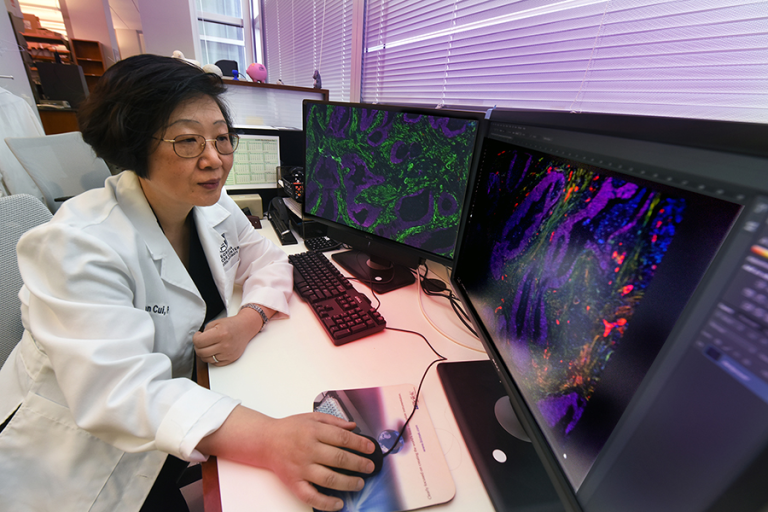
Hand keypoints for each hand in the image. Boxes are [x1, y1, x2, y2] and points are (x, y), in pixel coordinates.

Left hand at [193, 313, 256, 365]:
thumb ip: (205, 331)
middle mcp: (225, 345)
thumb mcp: (216, 322)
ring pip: (206, 359)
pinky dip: (212, 358)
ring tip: (207, 346)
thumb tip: (197, 341)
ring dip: (204, 353)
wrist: (245, 328)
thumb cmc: (231, 325)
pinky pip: (215, 363)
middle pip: (201, 352)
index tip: (198, 335)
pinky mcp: (230, 359)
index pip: (198, 342)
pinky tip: (214, 351)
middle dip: (198, 346)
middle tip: (201, 341)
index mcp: (220, 334)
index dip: (195, 338)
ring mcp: (228, 354)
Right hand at [196, 407, 376, 510]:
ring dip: (348, 483)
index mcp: (313, 431)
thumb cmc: (289, 429)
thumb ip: (333, 421)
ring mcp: (301, 468)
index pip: (342, 438)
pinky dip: (326, 503)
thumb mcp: (311, 417)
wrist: (264, 441)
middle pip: (339, 458)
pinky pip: (311, 496)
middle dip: (359, 464)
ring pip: (329, 478)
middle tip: (369, 467)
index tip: (371, 448)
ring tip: (359, 483)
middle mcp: (308, 449)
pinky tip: (338, 503)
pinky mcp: (294, 483)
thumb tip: (354, 426)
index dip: (360, 444)